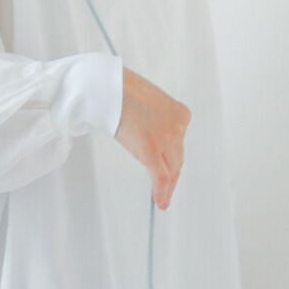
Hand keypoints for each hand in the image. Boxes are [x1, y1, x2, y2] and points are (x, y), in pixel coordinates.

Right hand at [113, 66, 191, 209]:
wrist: (108, 87)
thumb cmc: (122, 90)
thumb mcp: (150, 104)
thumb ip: (156, 122)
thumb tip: (151, 138)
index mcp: (180, 113)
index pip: (180, 142)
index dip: (173, 158)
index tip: (171, 168)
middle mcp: (178, 126)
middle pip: (177, 158)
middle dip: (172, 174)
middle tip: (167, 188)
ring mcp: (166, 138)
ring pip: (171, 169)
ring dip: (166, 184)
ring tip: (162, 196)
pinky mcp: (151, 149)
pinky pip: (160, 176)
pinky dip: (162, 191)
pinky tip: (160, 201)